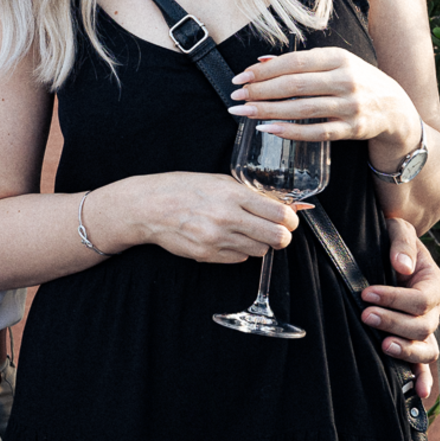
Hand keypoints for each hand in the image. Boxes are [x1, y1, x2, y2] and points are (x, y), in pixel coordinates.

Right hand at [115, 172, 300, 264]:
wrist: (147, 207)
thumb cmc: (182, 188)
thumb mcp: (219, 182)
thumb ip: (253, 194)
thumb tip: (290, 205)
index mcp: (232, 194)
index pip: (281, 214)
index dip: (291, 220)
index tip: (289, 219)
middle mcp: (227, 218)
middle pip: (278, 238)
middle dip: (282, 236)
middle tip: (275, 230)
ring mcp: (217, 239)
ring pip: (260, 250)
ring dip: (259, 242)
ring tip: (243, 230)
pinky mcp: (208, 255)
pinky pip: (240, 258)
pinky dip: (239, 250)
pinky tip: (226, 237)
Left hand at [228, 47, 414, 145]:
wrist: (396, 108)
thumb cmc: (357, 81)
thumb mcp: (335, 64)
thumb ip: (300, 62)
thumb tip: (260, 60)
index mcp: (339, 58)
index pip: (294, 62)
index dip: (264, 70)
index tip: (240, 77)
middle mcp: (346, 80)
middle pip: (294, 85)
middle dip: (260, 91)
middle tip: (236, 97)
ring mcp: (350, 105)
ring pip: (302, 109)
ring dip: (268, 111)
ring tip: (243, 113)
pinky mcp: (352, 128)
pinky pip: (316, 132)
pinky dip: (290, 131)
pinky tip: (267, 129)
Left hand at [359, 216, 439, 397]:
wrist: (388, 248)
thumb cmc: (392, 238)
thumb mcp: (398, 229)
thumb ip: (402, 244)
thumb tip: (402, 267)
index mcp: (434, 283)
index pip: (422, 299)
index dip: (395, 299)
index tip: (366, 293)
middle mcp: (434, 309)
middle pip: (423, 326)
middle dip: (394, 323)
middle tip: (366, 315)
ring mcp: (425, 328)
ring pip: (426, 348)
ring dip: (406, 351)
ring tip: (383, 346)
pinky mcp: (412, 340)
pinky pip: (423, 364)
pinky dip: (422, 379)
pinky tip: (417, 393)